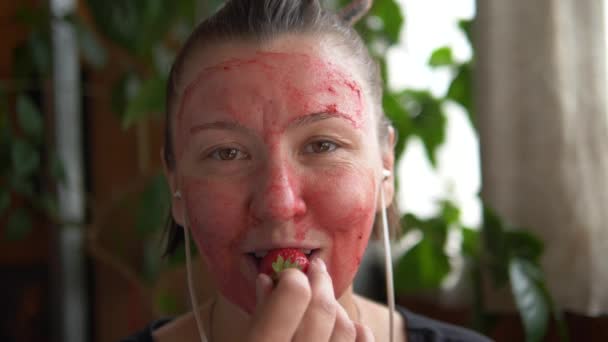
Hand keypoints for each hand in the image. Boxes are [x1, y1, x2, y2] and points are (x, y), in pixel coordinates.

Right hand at [246, 258, 374, 341]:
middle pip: (323, 308)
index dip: (293, 277)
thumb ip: (255, 313)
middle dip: (320, 282)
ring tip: (320, 302)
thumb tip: (267, 279)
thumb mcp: (243, 337)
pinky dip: (360, 332)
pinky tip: (350, 325)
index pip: (294, 296)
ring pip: (346, 327)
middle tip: (312, 271)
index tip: (290, 273)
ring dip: (335, 307)